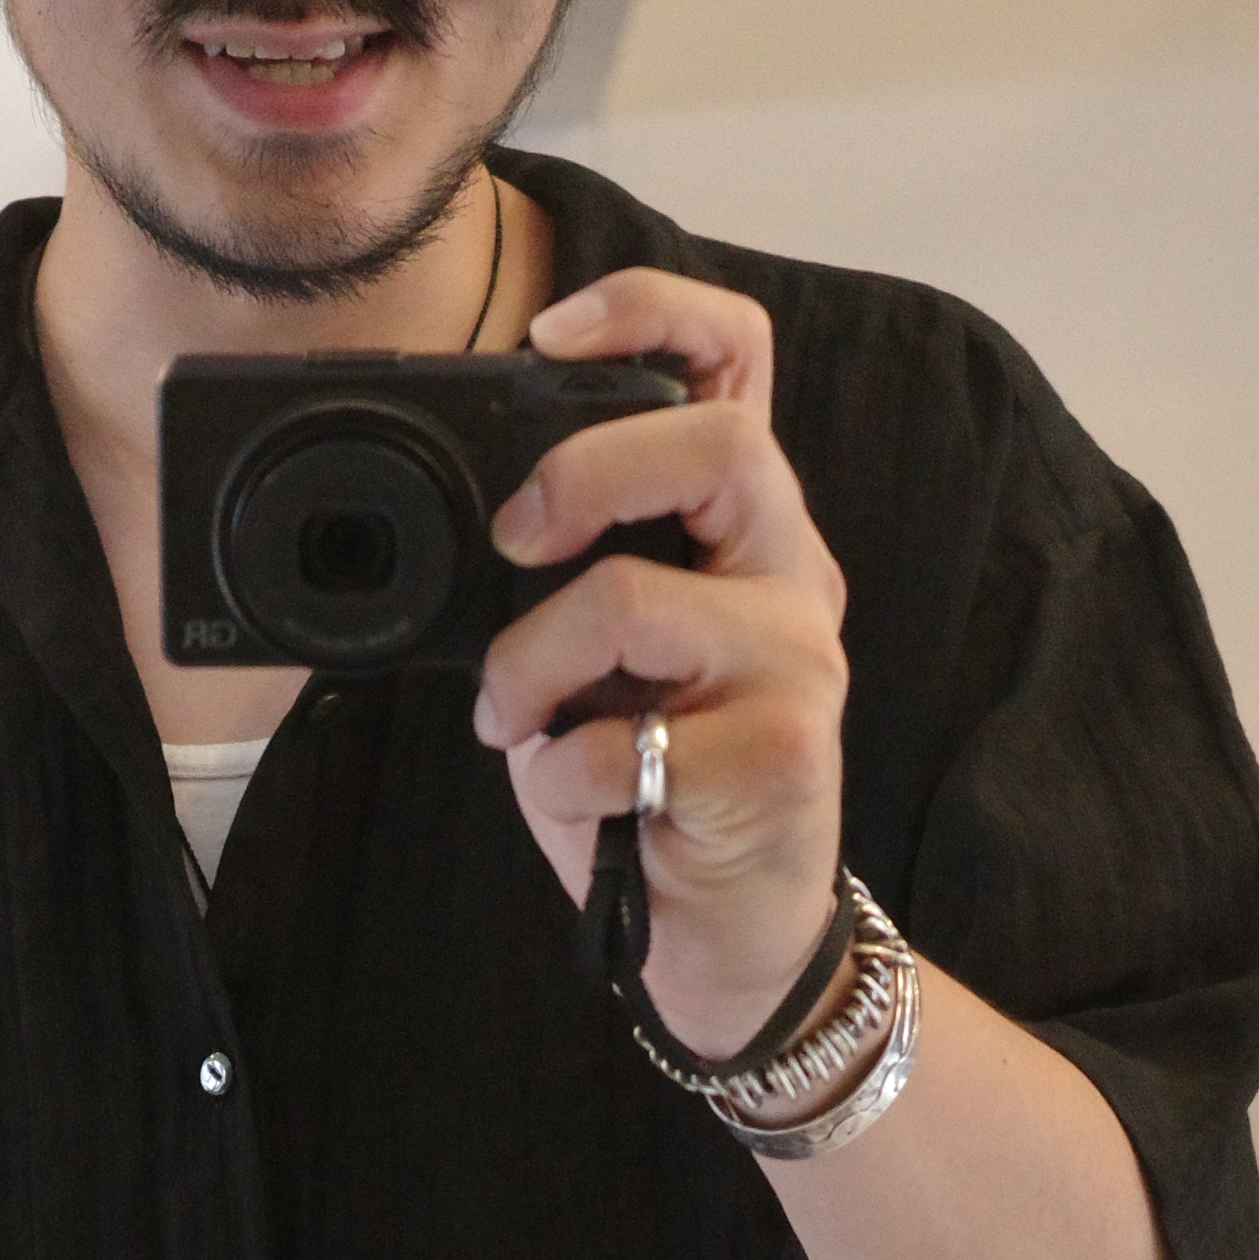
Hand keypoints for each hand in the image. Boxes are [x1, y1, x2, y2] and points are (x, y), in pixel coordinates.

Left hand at [470, 273, 852, 1058]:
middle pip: (716, 442)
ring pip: (639, 598)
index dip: (649, 313)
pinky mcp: (779, 757)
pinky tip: (575, 802)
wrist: (729, 946)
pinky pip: (623, 741)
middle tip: (511, 543)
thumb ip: (560, 590)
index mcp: (743, 533)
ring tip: (517, 719)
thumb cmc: (652, 799)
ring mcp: (795, 664)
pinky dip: (561, 777)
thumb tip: (463, 535)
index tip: (549, 334)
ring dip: (531, 664)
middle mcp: (787, 576)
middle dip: (579, 477)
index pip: (736, 361)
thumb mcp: (594, 671)